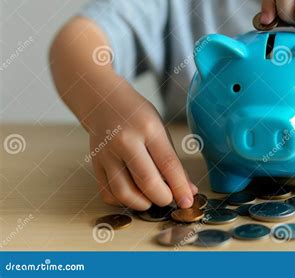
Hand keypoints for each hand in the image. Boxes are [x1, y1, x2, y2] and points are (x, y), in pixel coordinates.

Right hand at [86, 81, 197, 210]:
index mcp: (148, 128)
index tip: (187, 201)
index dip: (179, 187)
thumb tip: (189, 191)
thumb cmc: (138, 117)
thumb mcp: (161, 131)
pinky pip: (108, 193)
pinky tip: (133, 194)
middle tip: (169, 199)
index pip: (168, 164)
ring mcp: (107, 154)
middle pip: (146, 182)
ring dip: (143, 203)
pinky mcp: (94, 165)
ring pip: (124, 193)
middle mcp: (125, 141)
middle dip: (162, 198)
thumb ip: (174, 162)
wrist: (104, 102)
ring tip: (152, 198)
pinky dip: (123, 201)